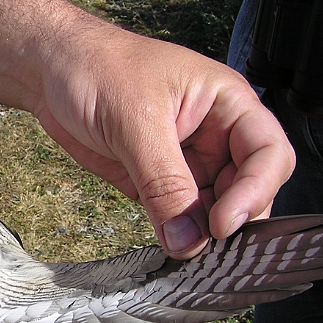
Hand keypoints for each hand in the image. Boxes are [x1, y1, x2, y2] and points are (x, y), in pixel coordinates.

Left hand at [34, 23, 294, 257]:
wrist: (54, 72)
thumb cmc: (99, 70)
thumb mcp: (136, 123)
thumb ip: (164, 183)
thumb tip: (187, 239)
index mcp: (228, 105)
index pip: (268, 154)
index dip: (255, 192)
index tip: (222, 224)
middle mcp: (217, 137)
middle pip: (249, 190)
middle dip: (232, 221)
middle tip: (202, 246)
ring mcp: (189, 164)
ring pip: (215, 212)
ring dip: (203, 236)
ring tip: (182, 252)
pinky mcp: (159, 185)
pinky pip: (179, 219)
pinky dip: (177, 237)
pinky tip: (168, 247)